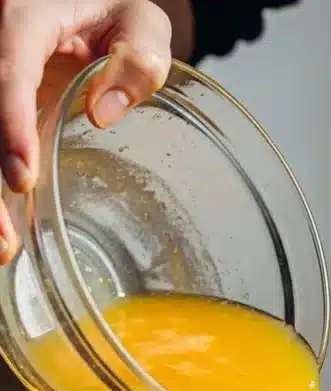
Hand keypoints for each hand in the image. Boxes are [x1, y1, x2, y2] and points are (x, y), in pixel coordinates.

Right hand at [0, 0, 174, 263]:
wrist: (88, 2)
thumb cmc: (115, 10)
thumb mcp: (140, 21)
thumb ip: (138, 56)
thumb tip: (106, 110)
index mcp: (23, 19)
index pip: (8, 73)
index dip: (9, 125)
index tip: (21, 177)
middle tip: (6, 240)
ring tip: (6, 249)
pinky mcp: (3, 112)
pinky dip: (0, 194)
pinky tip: (10, 232)